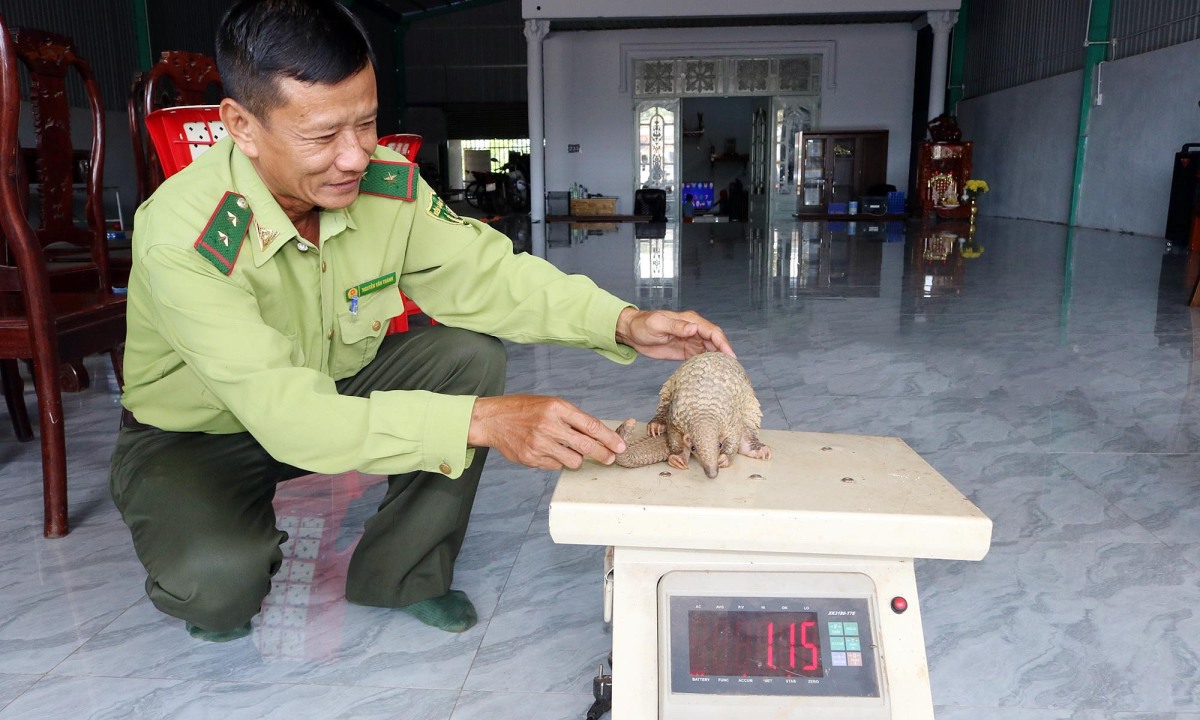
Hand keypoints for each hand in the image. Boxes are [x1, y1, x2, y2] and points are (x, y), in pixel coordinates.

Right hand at [467, 394, 626, 469]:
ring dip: (576, 458)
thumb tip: (599, 435)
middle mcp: (549, 425)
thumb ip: (572, 418)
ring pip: (573, 460)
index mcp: (557, 408)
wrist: (493, 420)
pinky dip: (556, 461)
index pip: (590, 425)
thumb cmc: (525, 410)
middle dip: (603, 454)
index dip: (609, 437)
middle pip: (586, 446)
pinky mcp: (531, 458)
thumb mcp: (550, 405)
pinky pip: (556, 466)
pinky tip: (546, 451)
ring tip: (567, 449)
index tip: (620, 446)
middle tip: (610, 458)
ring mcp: (539, 443)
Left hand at [615, 307, 734, 360]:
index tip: (729, 355)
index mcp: (690, 321)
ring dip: (718, 359)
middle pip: (714, 341)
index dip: (722, 343)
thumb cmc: (643, 325)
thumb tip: (693, 328)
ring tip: (725, 372)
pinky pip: (701, 356)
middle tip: (732, 368)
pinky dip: (708, 363)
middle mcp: (693, 330)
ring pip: (710, 349)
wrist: (632, 332)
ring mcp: (690, 340)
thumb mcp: (658, 324)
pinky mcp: (685, 351)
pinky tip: (712, 372)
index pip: (711, 331)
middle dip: (724, 352)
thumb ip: (676, 326)